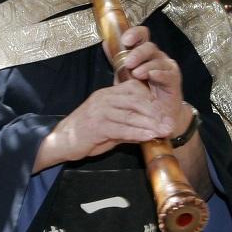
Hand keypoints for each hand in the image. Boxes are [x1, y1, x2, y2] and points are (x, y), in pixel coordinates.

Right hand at [36, 79, 177, 169]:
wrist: (61, 142)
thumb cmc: (86, 134)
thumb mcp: (109, 126)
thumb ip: (128, 125)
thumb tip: (149, 130)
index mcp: (107, 94)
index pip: (134, 89)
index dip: (151, 99)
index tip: (165, 110)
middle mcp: (104, 99)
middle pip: (136, 101)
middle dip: (155, 113)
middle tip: (170, 123)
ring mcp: (99, 111)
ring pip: (131, 115)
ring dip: (150, 124)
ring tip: (165, 131)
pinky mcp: (96, 125)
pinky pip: (122, 128)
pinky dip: (138, 132)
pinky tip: (150, 136)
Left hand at [114, 26, 186, 128]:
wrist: (156, 115)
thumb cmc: (140, 94)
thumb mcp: (124, 76)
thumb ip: (117, 61)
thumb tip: (106, 43)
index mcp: (144, 53)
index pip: (142, 35)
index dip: (135, 34)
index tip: (125, 40)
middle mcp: (156, 57)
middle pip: (150, 46)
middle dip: (138, 53)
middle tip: (128, 63)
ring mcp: (166, 67)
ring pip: (158, 60)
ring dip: (146, 66)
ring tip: (136, 73)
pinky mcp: (174, 80)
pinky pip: (168, 74)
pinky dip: (159, 73)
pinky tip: (152, 76)